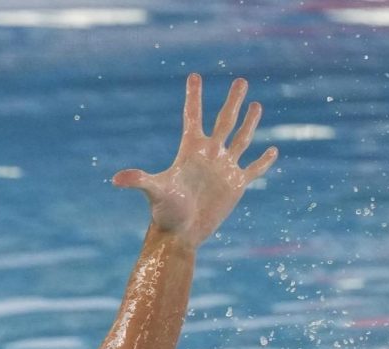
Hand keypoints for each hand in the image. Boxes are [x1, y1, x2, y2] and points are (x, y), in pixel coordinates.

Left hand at [112, 74, 277, 246]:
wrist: (180, 234)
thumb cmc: (165, 212)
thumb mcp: (155, 191)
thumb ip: (138, 180)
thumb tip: (115, 179)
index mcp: (191, 150)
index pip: (193, 116)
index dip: (194, 96)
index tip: (194, 75)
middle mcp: (209, 155)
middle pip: (224, 121)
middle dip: (233, 101)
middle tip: (241, 81)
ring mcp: (224, 168)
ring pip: (241, 139)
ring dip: (250, 122)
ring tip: (256, 104)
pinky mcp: (236, 185)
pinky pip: (254, 169)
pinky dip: (264, 161)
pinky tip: (273, 150)